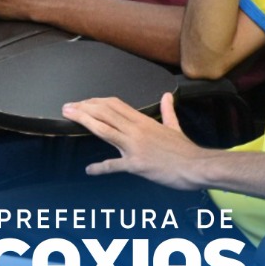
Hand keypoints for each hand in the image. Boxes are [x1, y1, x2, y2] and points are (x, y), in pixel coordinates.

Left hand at [62, 93, 208, 190]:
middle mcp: (137, 130)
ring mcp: (135, 146)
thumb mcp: (174, 127)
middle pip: (105, 113)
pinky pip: (114, 165)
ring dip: (84, 122)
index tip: (84, 101)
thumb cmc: (185, 150)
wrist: (196, 166)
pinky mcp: (137, 165)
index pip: (115, 105)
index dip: (96, 101)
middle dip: (84, 108)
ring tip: (69, 117)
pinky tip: (89, 169)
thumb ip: (167, 111)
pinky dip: (100, 167)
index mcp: (144, 121)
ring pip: (105, 130)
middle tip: (68, 107)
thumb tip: (167, 96)